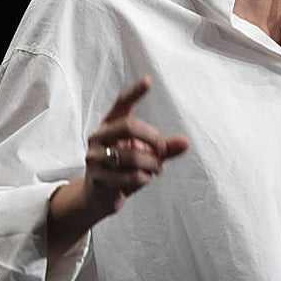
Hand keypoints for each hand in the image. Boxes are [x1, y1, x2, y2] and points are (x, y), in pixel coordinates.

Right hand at [82, 76, 190, 216]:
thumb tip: (185, 143)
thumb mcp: (145, 157)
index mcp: (109, 126)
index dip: (134, 93)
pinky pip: (132, 176)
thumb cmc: (122, 171)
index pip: (121, 104)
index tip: (148, 81)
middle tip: (162, 150)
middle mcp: (98, 138)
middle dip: (153, 138)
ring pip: (134, 156)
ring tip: (155, 170)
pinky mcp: (98, 179)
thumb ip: (164, 149)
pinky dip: (145, 179)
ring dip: (152, 165)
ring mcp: (95, 158)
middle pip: (129, 126)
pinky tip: (144, 180)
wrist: (97, 198)